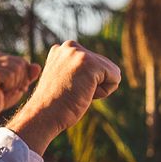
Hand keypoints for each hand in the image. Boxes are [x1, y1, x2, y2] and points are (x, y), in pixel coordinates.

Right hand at [0, 51, 41, 132]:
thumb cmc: (1, 98)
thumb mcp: (18, 85)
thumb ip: (28, 75)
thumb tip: (38, 66)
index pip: (22, 61)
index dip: (24, 77)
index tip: (13, 86)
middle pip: (21, 64)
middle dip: (20, 81)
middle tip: (7, 90)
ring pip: (16, 70)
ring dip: (14, 85)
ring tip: (2, 90)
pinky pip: (10, 76)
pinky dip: (9, 87)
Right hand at [7, 40, 122, 155]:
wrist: (44, 115)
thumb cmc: (56, 105)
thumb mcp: (66, 80)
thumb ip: (78, 70)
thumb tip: (99, 72)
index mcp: (63, 48)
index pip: (95, 64)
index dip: (87, 82)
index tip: (67, 88)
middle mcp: (71, 46)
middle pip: (105, 67)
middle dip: (95, 84)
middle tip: (73, 92)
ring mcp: (79, 53)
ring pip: (111, 72)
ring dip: (99, 89)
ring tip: (77, 93)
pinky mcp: (90, 63)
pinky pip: (116, 78)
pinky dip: (105, 92)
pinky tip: (84, 94)